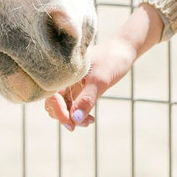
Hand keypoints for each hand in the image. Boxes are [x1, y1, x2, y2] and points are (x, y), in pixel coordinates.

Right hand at [44, 3, 163, 129]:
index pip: (51, 95)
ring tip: (89, 122)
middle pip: (53, 102)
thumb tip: (75, 119)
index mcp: (64, 71)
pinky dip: (79, 114)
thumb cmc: (112, 60)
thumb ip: (87, 98)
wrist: (124, 50)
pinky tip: (90, 119)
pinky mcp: (79, 88)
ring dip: (72, 117)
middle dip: (64, 117)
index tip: (71, 124)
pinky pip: (73, 104)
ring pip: (64, 105)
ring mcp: (71, 83)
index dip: (58, 111)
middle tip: (77, 126)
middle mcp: (65, 78)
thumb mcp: (101, 80)